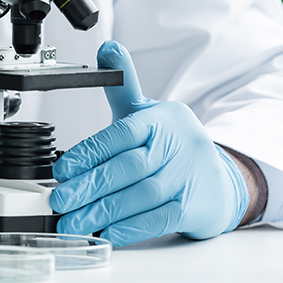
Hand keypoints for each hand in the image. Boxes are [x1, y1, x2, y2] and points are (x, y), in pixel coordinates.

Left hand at [50, 41, 249, 244]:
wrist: (222, 177)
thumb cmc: (174, 144)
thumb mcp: (150, 112)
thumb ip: (123, 84)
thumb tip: (107, 49)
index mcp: (160, 120)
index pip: (121, 135)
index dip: (89, 152)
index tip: (62, 169)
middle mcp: (174, 147)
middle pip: (127, 168)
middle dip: (89, 187)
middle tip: (59, 201)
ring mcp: (185, 178)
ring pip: (139, 196)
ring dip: (102, 212)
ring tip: (72, 222)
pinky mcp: (192, 208)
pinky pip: (157, 219)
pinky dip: (129, 228)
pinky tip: (106, 233)